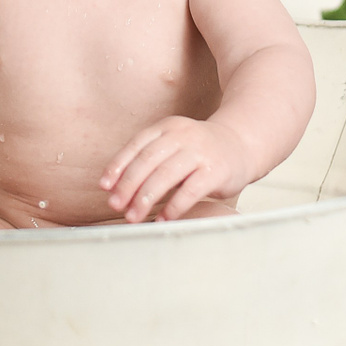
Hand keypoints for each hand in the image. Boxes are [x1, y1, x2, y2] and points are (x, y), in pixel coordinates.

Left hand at [100, 116, 252, 221]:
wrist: (241, 145)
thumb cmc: (199, 151)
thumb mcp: (173, 145)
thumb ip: (149, 161)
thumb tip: (115, 188)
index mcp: (167, 127)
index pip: (137, 145)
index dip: (118, 166)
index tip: (104, 186)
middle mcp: (182, 136)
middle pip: (148, 160)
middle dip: (128, 185)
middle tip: (115, 205)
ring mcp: (200, 152)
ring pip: (166, 175)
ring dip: (145, 198)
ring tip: (132, 216)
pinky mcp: (216, 171)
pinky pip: (190, 190)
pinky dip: (174, 206)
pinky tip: (163, 218)